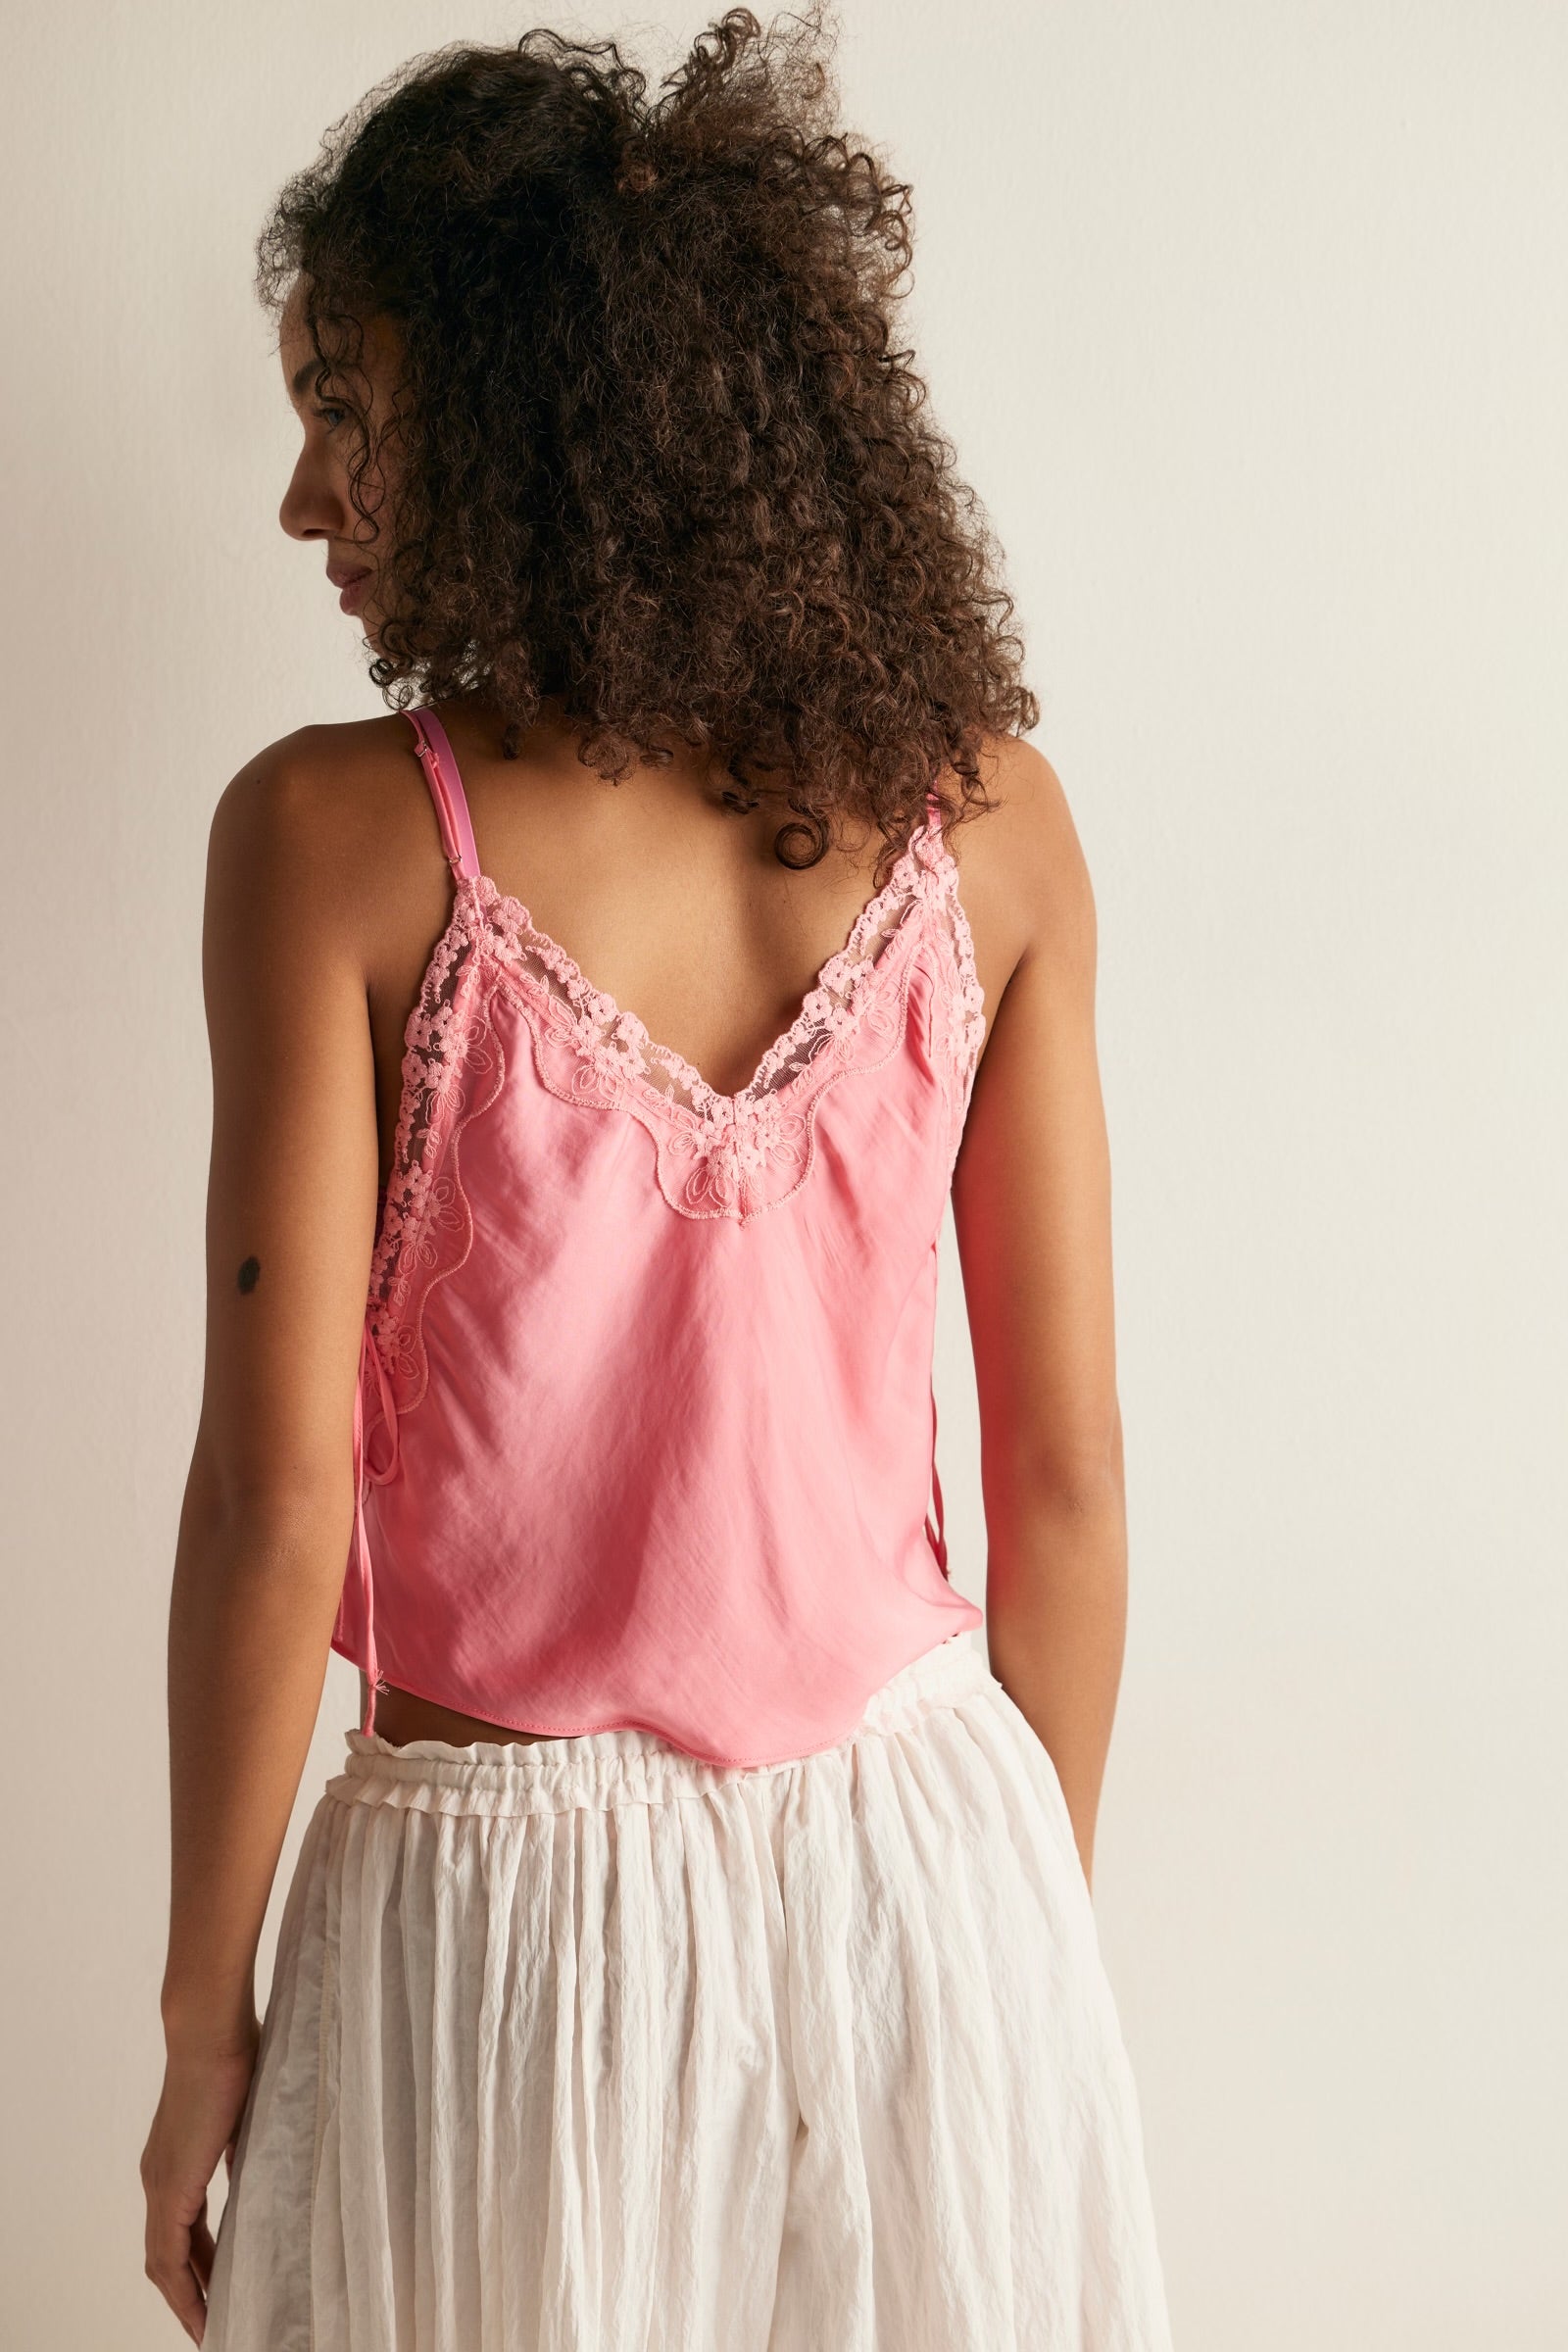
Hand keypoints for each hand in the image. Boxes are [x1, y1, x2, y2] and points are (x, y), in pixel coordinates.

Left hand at [140, 2021, 260, 2343]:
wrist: (209, 2030)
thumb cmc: (235, 2053)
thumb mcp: (246, 2113)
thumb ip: (244, 2148)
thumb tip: (266, 2172)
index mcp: (177, 2160)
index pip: (181, 2230)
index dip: (198, 2264)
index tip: (219, 2288)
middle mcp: (159, 2178)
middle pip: (168, 2256)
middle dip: (192, 2292)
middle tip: (215, 2321)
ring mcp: (160, 2183)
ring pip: (164, 2262)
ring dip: (186, 2298)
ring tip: (210, 2326)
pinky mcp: (170, 2187)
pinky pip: (169, 2256)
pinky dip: (183, 2288)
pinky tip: (203, 2307)